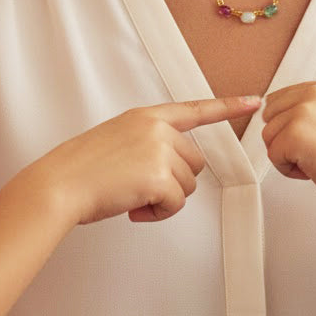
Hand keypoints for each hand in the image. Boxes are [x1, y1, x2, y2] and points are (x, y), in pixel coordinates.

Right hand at [33, 95, 260, 225]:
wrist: (60, 184)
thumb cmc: (82, 169)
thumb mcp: (118, 140)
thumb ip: (149, 144)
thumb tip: (170, 170)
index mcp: (147, 116)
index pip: (195, 108)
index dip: (228, 106)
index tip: (254, 101)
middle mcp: (157, 127)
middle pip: (194, 162)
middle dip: (174, 182)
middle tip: (140, 190)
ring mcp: (159, 149)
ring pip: (187, 186)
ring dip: (163, 199)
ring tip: (131, 197)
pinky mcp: (159, 175)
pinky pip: (175, 204)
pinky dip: (158, 214)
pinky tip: (134, 209)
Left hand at [262, 80, 315, 204]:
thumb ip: (313, 110)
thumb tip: (279, 117)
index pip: (281, 98)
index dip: (287, 125)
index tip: (310, 141)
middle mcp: (313, 93)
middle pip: (270, 115)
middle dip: (283, 138)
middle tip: (311, 154)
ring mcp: (303, 111)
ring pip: (269, 136)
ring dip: (286, 155)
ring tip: (315, 162)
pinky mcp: (295, 134)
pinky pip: (273, 155)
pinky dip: (287, 170)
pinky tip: (312, 171)